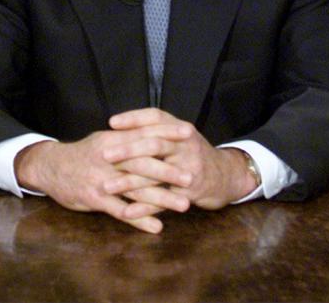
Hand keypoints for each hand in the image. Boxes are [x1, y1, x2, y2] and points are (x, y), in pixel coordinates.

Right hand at [13, 127, 195, 234]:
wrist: (50, 167)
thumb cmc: (83, 154)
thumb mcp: (104, 139)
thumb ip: (127, 136)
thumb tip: (153, 130)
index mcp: (113, 139)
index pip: (144, 133)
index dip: (166, 132)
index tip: (189, 133)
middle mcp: (109, 158)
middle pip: (143, 163)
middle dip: (169, 170)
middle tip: (192, 177)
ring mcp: (102, 179)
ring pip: (136, 189)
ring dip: (162, 199)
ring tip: (184, 205)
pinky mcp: (95, 198)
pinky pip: (121, 211)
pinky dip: (139, 219)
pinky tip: (156, 226)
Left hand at [103, 109, 257, 212]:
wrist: (224, 177)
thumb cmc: (192, 153)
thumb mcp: (180, 135)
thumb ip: (156, 129)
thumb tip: (117, 124)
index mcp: (181, 129)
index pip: (155, 117)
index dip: (133, 118)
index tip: (111, 122)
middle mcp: (186, 145)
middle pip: (154, 144)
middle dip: (128, 150)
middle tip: (104, 155)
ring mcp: (189, 169)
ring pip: (156, 174)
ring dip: (129, 182)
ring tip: (106, 186)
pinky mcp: (189, 194)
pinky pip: (162, 201)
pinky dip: (144, 208)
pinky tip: (125, 212)